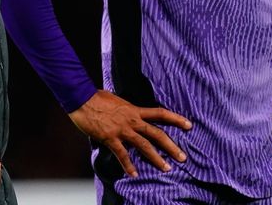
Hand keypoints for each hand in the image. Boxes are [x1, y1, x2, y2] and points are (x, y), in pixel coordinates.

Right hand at [69, 89, 191, 176]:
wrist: (82, 98)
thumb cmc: (97, 97)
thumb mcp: (117, 100)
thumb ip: (126, 109)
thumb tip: (129, 112)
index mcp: (135, 109)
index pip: (160, 113)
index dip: (176, 119)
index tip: (189, 125)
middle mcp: (132, 120)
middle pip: (157, 134)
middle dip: (171, 146)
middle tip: (183, 158)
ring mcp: (122, 129)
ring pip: (144, 145)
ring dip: (156, 158)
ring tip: (167, 169)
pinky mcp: (110, 137)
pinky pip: (122, 154)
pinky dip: (128, 165)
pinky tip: (134, 174)